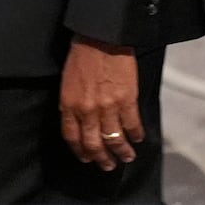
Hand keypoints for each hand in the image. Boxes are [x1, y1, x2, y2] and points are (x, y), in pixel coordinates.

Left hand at [59, 35, 142, 170]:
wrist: (100, 38)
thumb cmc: (81, 55)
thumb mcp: (67, 81)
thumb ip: (71, 103)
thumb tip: (78, 121)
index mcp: (69, 104)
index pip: (72, 137)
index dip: (80, 151)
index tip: (86, 158)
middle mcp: (87, 110)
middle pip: (94, 143)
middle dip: (101, 159)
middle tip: (107, 165)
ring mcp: (108, 107)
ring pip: (115, 139)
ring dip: (121, 152)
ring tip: (126, 158)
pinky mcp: (127, 101)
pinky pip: (132, 126)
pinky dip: (136, 135)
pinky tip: (138, 139)